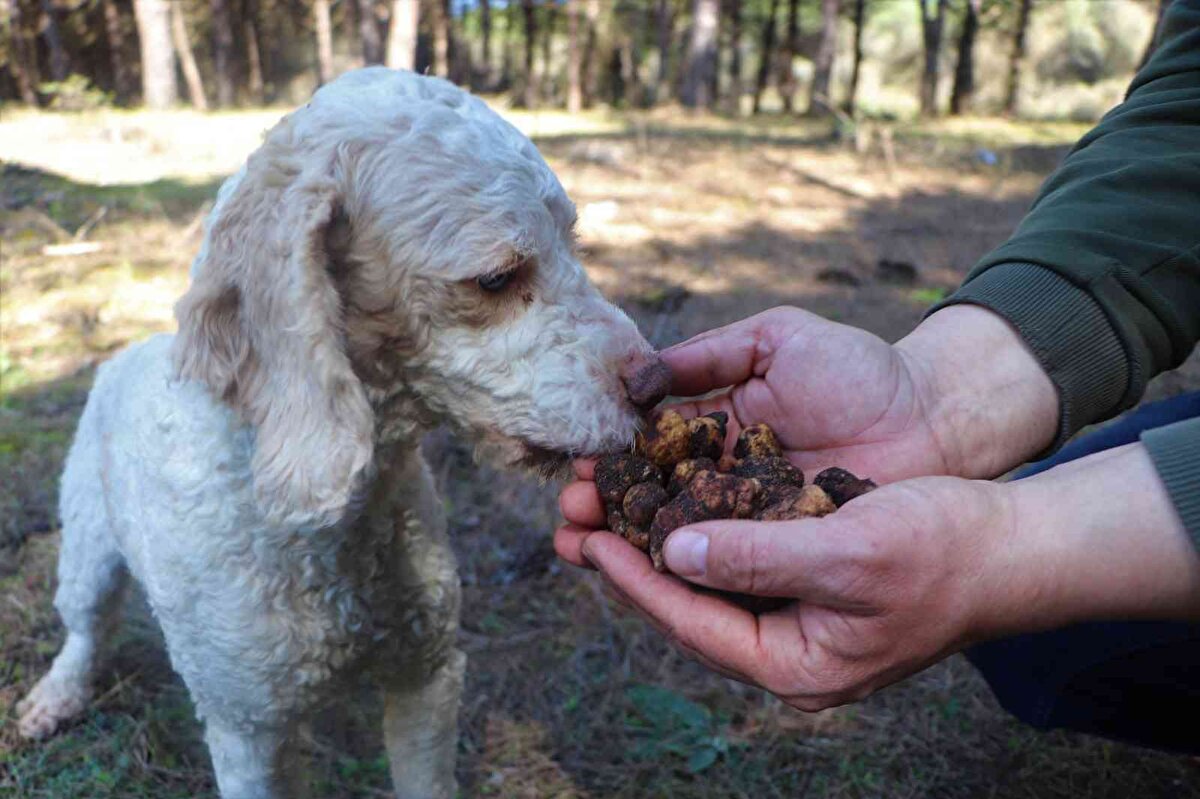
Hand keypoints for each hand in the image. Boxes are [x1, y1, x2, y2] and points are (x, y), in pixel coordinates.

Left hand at [557, 443, 1199, 710]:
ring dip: (658, 539)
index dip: (634, 578)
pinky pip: (738, 560)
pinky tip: (669, 495)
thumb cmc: (942, 549)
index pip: (692, 620)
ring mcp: (798, 620)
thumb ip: (760, 556)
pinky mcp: (809, 584)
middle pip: (688, 604)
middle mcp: (787, 648)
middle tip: (574, 518)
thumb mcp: (848, 549)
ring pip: (708, 580)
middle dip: (632, 558)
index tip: (585, 538)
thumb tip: (674, 551)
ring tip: (604, 503)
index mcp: (795, 663)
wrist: (1012, 545)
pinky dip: (700, 528)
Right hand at [558, 303, 1056, 552]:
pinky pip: (728, 565)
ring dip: (627, 545)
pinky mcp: (784, 552)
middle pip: (650, 498)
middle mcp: (726, 477)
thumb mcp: (779, 339)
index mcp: (718, 425)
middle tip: (567, 518)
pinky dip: (684, 572)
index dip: (611, 461)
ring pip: (678, 537)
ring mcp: (754, 518)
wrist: (934, 413)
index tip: (577, 471)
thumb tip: (636, 377)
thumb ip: (711, 355)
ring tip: (580, 550)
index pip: (649, 448)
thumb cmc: (858, 369)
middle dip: (604, 509)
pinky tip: (647, 575)